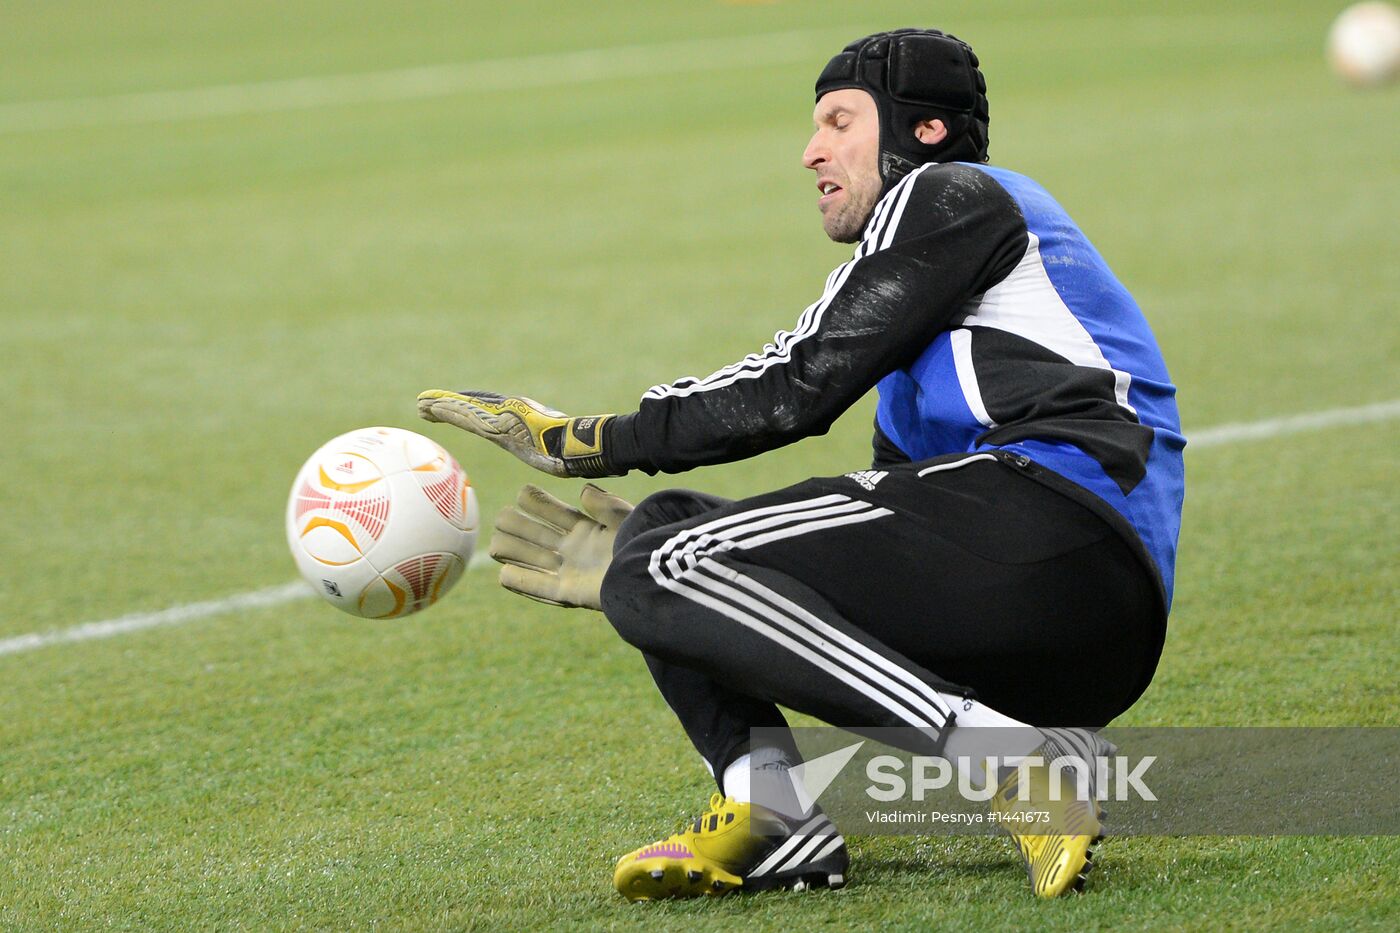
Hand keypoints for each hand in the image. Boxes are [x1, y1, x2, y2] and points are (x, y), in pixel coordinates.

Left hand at [417, 389, 615, 477]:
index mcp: (514, 418)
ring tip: (420, 404)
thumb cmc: (567, 451)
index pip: (481, 412)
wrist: (571, 446)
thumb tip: (553, 465)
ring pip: (465, 410)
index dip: (462, 409)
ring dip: (441, 406)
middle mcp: (505, 413)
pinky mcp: (497, 421)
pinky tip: (434, 409)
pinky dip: (450, 410)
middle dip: (446, 405)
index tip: (445, 409)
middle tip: (422, 404)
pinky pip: (468, 414)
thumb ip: (544, 451)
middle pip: (469, 408)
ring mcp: (501, 416)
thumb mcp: (550, 451)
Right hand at [488, 483, 634, 609]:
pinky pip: (540, 587)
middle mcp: (575, 549)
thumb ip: (604, 503)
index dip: (536, 501)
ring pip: (532, 558)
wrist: (652, 578)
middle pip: (535, 535)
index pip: (553, 512)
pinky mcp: (571, 592)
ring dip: (513, 551)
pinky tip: (503, 574)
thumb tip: (582, 492)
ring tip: (494, 542)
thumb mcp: (625, 517)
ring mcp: (571, 571)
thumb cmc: (642, 544)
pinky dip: (522, 581)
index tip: (522, 493)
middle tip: (502, 517)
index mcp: (588, 529)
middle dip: (516, 525)